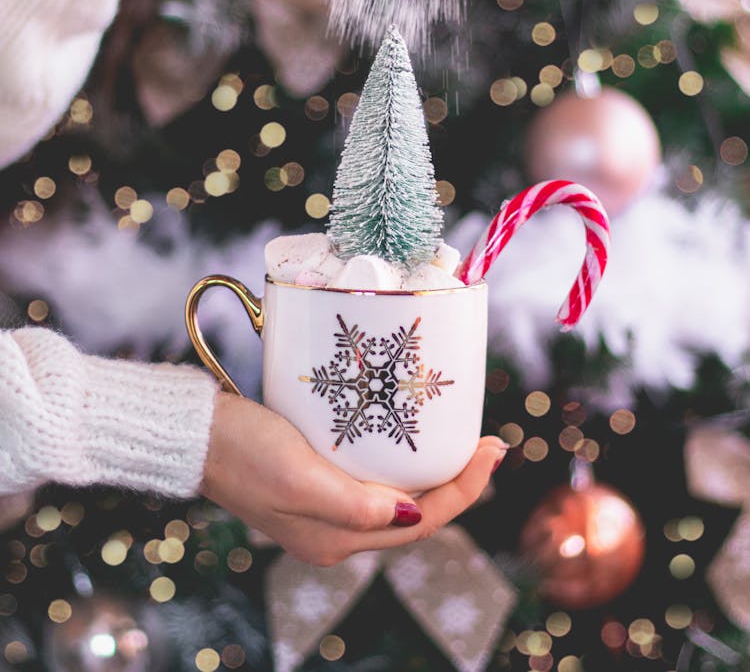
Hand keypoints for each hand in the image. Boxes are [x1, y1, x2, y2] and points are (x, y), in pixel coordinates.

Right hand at [201, 392, 506, 565]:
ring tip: (459, 441)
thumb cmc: (242, 450)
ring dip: (431, 473)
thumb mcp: (299, 477)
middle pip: (414, 513)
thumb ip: (356, 505)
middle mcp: (333, 532)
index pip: (421, 521)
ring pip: (394, 496)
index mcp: (335, 540)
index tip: (494, 451)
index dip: (465, 490)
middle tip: (489, 444)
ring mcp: (321, 509)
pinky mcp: (310, 482)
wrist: (192, 435)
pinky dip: (398, 462)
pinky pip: (369, 480)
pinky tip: (407, 438)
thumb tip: (412, 513)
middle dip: (458, 482)